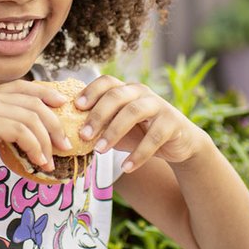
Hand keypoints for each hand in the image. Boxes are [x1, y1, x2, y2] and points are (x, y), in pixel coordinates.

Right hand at [0, 80, 70, 178]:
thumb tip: (21, 139)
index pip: (25, 86)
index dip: (47, 92)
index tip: (62, 104)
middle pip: (35, 103)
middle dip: (55, 124)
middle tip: (65, 145)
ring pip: (31, 118)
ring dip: (47, 141)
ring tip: (52, 160)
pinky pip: (21, 132)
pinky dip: (34, 147)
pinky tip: (37, 162)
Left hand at [72, 77, 210, 172]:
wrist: (179, 144)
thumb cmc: (142, 134)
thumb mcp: (119, 129)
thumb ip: (101, 126)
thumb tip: (68, 133)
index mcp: (126, 90)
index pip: (107, 81)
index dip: (91, 91)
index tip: (75, 106)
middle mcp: (142, 93)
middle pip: (117, 95)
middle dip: (98, 115)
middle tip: (83, 135)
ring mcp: (159, 106)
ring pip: (134, 112)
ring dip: (114, 131)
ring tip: (100, 150)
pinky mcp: (173, 122)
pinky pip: (154, 137)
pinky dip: (139, 154)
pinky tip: (126, 167)